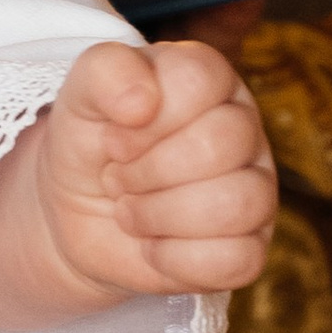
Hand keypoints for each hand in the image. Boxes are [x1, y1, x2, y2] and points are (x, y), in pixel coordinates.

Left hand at [0, 41, 276, 329]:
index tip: (113, 137)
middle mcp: (243, 130)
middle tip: (117, 176)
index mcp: (211, 79)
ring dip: (158, 215)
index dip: (144, 116)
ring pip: (235, 204)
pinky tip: (152, 246)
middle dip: (145, 170)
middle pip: (220, 144)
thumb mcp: (80, 96)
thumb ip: (105, 72)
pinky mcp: (250, 248)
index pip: (199, 79)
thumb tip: (142, 103)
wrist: (76, 214)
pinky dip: (174, 259)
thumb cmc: (91, 144)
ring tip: (130, 209)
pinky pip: (235, 260)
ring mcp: (256, 190)